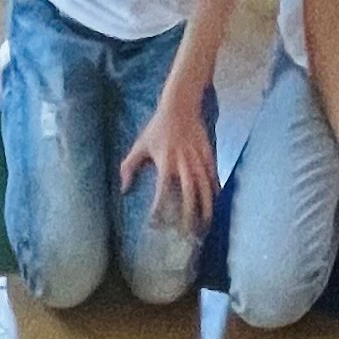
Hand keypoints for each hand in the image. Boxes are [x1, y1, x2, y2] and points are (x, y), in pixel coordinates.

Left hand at [118, 82, 216, 232]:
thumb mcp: (140, 145)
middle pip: (189, 195)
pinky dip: (214, 191)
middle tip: (187, 234)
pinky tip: (215, 204)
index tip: (156, 224)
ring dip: (205, 208)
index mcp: (166, 163)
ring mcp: (198, 160)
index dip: (159, 210)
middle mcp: (184, 164)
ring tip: (205, 225)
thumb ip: (129, 167)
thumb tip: (124, 189)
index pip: (162, 193)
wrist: (181, 105)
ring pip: (205, 188)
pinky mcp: (208, 154)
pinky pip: (213, 176)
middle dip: (189, 216)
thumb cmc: (158, 127)